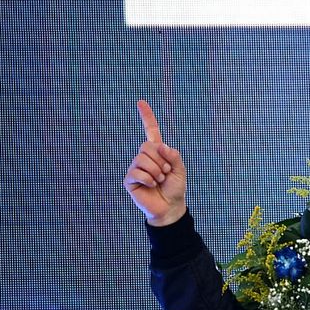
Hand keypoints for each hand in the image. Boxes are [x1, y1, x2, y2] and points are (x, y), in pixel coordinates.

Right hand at [124, 100, 186, 226]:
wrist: (170, 207)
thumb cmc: (175, 188)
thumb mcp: (180, 170)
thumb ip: (174, 156)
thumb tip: (161, 146)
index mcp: (157, 152)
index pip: (151, 131)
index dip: (147, 117)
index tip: (141, 102)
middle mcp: (144, 157)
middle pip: (147, 146)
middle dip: (161, 160)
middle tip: (166, 173)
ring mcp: (135, 167)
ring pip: (143, 159)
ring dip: (157, 171)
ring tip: (160, 180)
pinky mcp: (129, 179)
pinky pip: (138, 172)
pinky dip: (149, 179)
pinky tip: (152, 185)